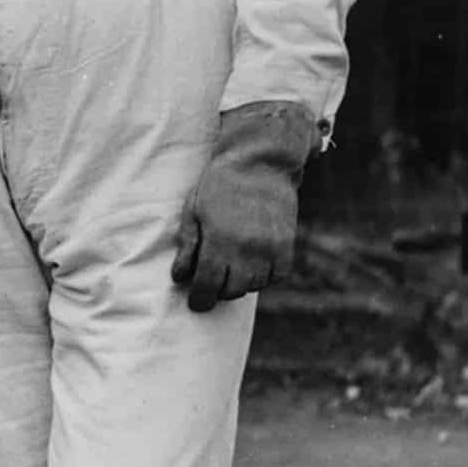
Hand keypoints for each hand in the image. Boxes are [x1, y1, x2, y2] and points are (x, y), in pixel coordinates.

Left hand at [171, 100, 317, 310]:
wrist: (259, 162)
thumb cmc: (219, 185)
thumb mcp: (194, 211)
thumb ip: (188, 246)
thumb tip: (180, 277)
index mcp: (219, 241)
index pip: (208, 284)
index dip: (200, 299)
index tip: (195, 304)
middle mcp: (247, 249)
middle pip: (232, 290)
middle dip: (218, 292)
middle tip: (210, 286)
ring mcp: (270, 248)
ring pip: (255, 285)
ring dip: (240, 284)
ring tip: (230, 272)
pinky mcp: (287, 244)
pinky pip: (277, 275)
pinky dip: (265, 278)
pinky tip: (253, 268)